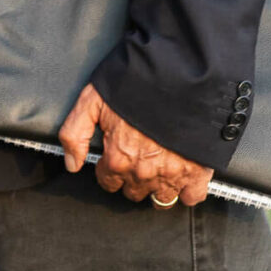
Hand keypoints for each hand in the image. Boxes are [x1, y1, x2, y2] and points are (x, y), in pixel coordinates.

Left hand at [58, 82, 213, 206]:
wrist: (180, 72)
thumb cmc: (136, 81)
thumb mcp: (92, 100)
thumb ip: (74, 133)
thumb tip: (72, 164)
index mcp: (118, 158)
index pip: (108, 181)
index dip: (109, 169)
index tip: (115, 157)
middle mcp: (143, 172)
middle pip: (134, 192)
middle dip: (132, 178)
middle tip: (138, 158)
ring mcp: (172, 173)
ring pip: (161, 199)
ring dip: (158, 187)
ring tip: (160, 169)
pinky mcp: (198, 171)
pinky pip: (192, 196)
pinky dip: (188, 190)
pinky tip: (184, 177)